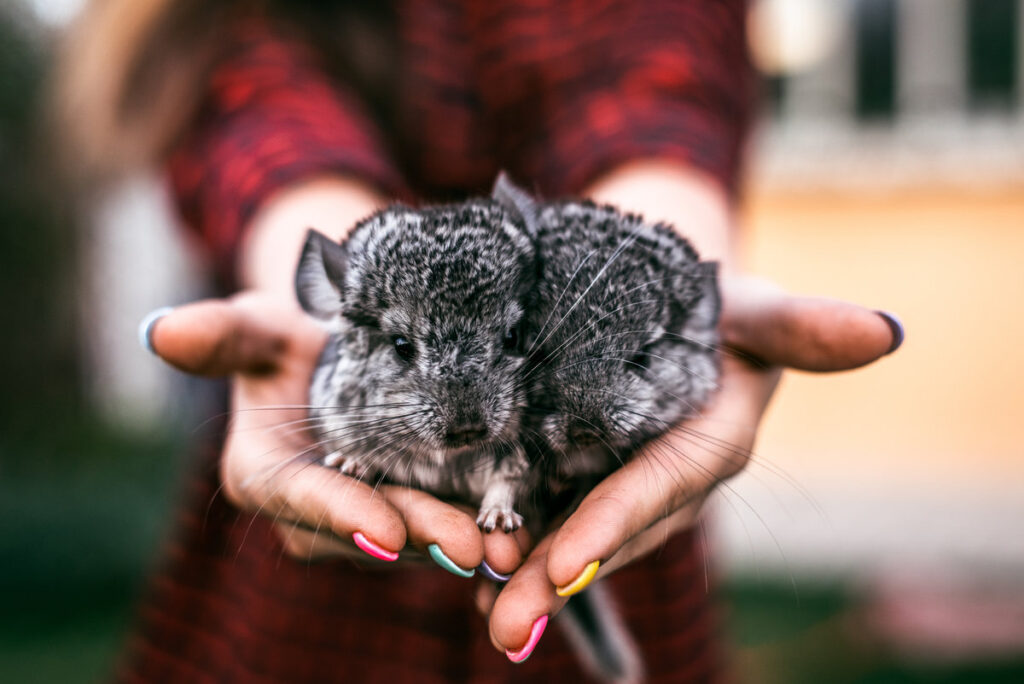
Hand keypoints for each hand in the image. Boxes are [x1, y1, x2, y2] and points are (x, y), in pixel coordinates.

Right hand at [147, 291, 526, 575]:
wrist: (335, 350)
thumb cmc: (287, 338)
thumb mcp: (256, 328)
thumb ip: (221, 336)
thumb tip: (160, 331)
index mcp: (266, 475)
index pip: (303, 498)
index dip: (342, 514)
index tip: (385, 528)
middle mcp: (316, 511)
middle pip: (372, 527)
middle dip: (421, 537)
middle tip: (471, 547)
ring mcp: (368, 515)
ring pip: (417, 535)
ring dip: (462, 543)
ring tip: (509, 547)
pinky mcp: (413, 509)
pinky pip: (447, 524)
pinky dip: (484, 532)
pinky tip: (522, 539)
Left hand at [483, 275, 902, 656]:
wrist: (687, 312)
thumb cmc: (723, 305)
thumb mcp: (755, 306)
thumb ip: (802, 323)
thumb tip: (886, 331)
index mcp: (711, 443)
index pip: (659, 488)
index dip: (614, 523)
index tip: (563, 565)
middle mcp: (669, 479)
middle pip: (609, 530)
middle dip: (557, 578)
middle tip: (505, 625)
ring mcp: (624, 481)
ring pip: (577, 534)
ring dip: (530, 578)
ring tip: (483, 612)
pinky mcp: (585, 471)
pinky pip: (553, 513)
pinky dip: (519, 544)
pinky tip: (475, 572)